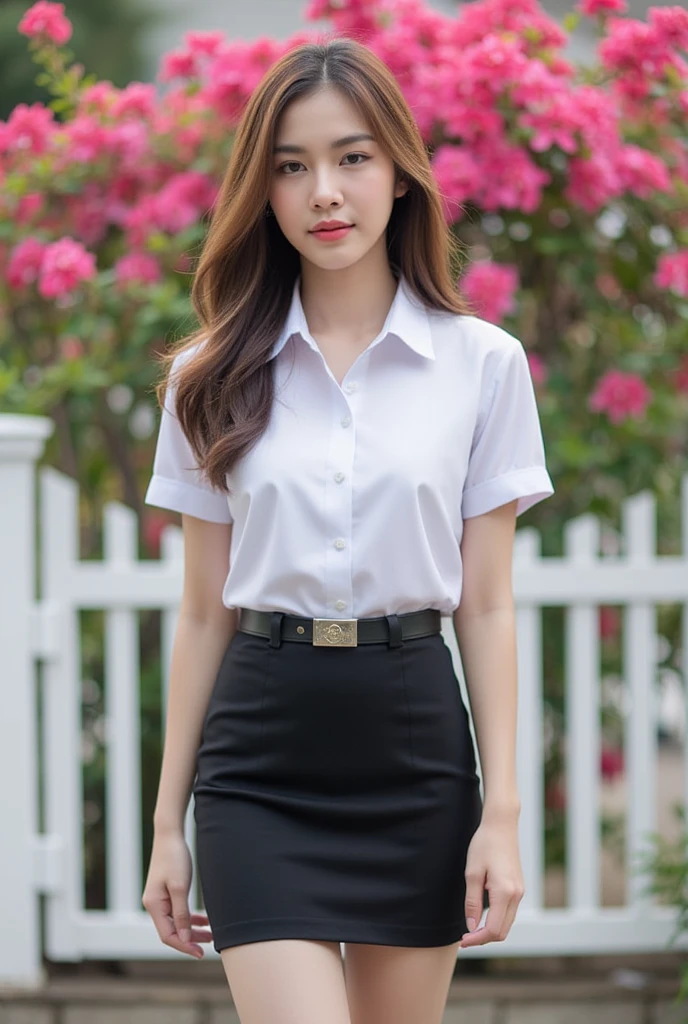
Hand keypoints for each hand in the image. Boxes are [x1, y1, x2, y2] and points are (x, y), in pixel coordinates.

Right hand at [142, 831, 212, 957]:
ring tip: (211, 934)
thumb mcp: (180, 887)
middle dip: (190, 939)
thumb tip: (184, 939)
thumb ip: (181, 914)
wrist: (170, 835)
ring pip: (176, 923)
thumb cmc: (175, 858)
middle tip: (210, 943)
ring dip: (192, 930)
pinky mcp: (166, 893)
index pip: (168, 936)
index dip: (184, 946)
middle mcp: (154, 905)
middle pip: (172, 931)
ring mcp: (159, 899)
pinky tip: (204, 920)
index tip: (200, 953)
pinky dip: (190, 918)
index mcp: (154, 906)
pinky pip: (177, 912)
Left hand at [460, 818, 524, 947]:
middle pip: (503, 931)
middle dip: (484, 939)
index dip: (477, 940)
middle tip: (465, 938)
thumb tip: (472, 927)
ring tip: (471, 928)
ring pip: (507, 923)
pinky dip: (497, 920)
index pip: (493, 930)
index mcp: (505, 893)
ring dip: (491, 930)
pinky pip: (509, 912)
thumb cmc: (484, 845)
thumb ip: (472, 903)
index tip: (462, 941)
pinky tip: (483, 915)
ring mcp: (520, 891)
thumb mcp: (472, 873)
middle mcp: (516, 895)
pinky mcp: (519, 887)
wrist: (501, 825)